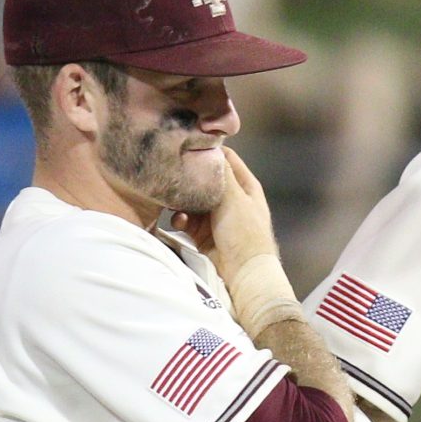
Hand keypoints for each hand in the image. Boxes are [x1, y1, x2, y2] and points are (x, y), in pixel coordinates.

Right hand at [179, 148, 283, 306]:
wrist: (243, 273)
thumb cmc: (245, 234)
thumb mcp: (235, 198)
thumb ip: (221, 173)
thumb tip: (210, 148)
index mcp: (245, 186)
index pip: (225, 158)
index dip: (208, 152)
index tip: (188, 148)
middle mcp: (231, 197)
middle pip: (203, 179)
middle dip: (189, 181)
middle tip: (175, 180)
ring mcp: (216, 215)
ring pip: (191, 198)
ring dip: (181, 203)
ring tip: (178, 209)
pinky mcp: (203, 231)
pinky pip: (186, 218)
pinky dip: (180, 220)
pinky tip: (180, 224)